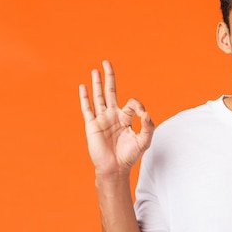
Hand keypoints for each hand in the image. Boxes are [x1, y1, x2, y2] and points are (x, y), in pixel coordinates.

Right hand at [79, 60, 154, 177]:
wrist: (115, 168)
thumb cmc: (130, 156)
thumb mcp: (144, 141)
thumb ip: (149, 126)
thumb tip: (147, 113)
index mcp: (126, 118)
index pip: (132, 103)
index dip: (139, 106)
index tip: (144, 115)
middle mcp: (113, 116)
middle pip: (111, 91)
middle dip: (110, 77)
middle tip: (107, 62)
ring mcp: (102, 119)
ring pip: (98, 97)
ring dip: (97, 83)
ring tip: (95, 70)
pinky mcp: (92, 125)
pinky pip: (87, 109)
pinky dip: (85, 97)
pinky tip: (83, 87)